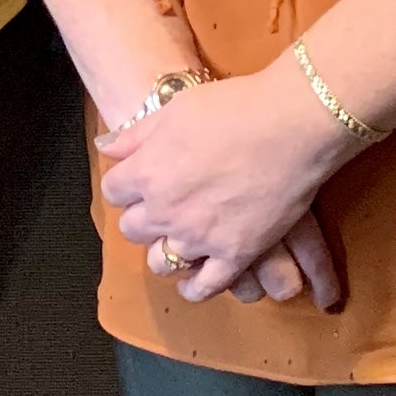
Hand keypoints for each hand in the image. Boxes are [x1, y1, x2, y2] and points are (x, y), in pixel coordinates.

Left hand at [99, 63, 350, 306]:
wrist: (289, 125)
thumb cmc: (233, 108)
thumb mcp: (175, 109)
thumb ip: (137, 134)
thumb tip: (105, 146)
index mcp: (147, 172)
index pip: (114, 191)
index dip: (127, 184)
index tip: (141, 178)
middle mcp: (166, 211)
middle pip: (133, 229)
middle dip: (143, 217)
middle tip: (163, 205)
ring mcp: (199, 237)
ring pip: (161, 261)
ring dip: (165, 251)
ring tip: (179, 239)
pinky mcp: (234, 254)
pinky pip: (204, 286)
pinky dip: (194, 287)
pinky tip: (194, 280)